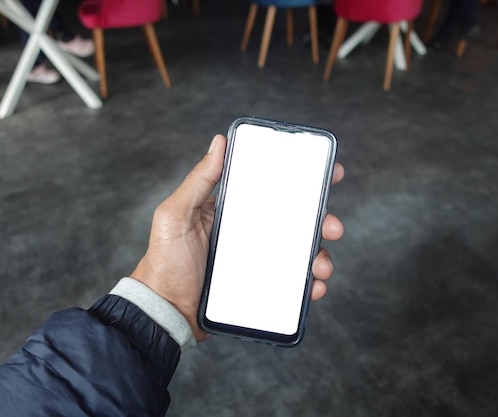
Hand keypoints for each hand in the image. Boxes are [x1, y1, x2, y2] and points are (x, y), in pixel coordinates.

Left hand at [130, 134, 344, 341]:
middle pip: (297, 222)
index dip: (304, 181)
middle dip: (323, 221)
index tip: (329, 173)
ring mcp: (259, 261)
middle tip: (333, 226)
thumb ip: (197, 181)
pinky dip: (310, 284)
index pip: (274, 190)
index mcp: (235, 211)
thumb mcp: (175, 214)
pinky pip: (293, 284)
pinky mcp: (262, 287)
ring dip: (321, 255)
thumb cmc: (164, 261)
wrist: (165, 311)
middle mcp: (251, 233)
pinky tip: (314, 287)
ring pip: (301, 253)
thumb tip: (219, 141)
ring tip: (321, 265)